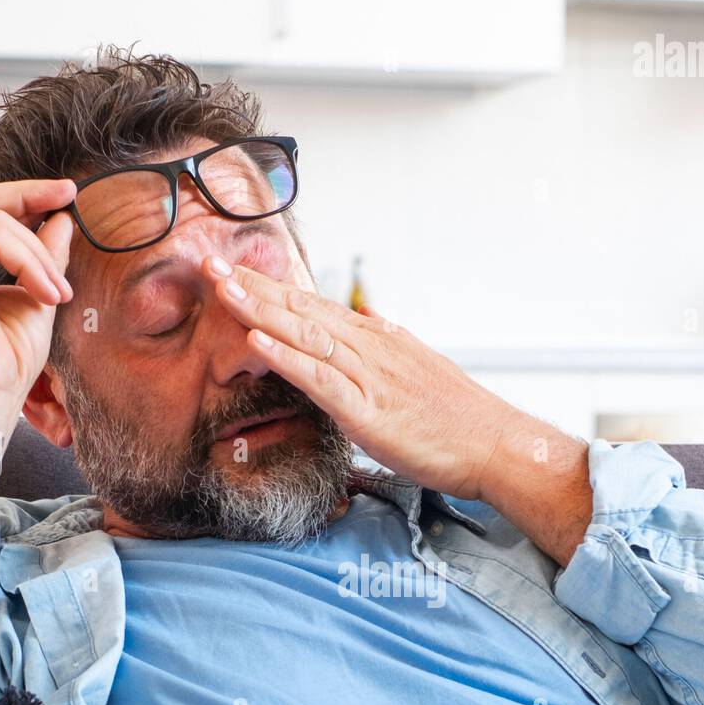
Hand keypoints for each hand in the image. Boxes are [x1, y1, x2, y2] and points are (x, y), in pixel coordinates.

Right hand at [0, 178, 74, 417]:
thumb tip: (60, 223)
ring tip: (59, 293)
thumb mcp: (35, 301)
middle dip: (29, 193)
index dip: (23, 199)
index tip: (65, 196)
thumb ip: (42, 261)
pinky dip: (28, 259)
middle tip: (69, 193)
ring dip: (38, 253)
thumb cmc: (2, 367)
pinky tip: (48, 293)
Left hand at [203, 255, 521, 501]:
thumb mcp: (415, 375)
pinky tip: (258, 340)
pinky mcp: (370, 411)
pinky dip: (288, 357)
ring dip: (260, 309)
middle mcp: (371, 348)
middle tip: (206, 260)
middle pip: (302, 309)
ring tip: (221, 288)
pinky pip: (322, 379)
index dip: (270, 287)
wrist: (497, 444)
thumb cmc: (460, 420)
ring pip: (306, 335)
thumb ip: (383, 355)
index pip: (314, 307)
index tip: (233, 270)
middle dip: (252, 286)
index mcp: (378, 341)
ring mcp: (370, 377)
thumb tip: (361, 332)